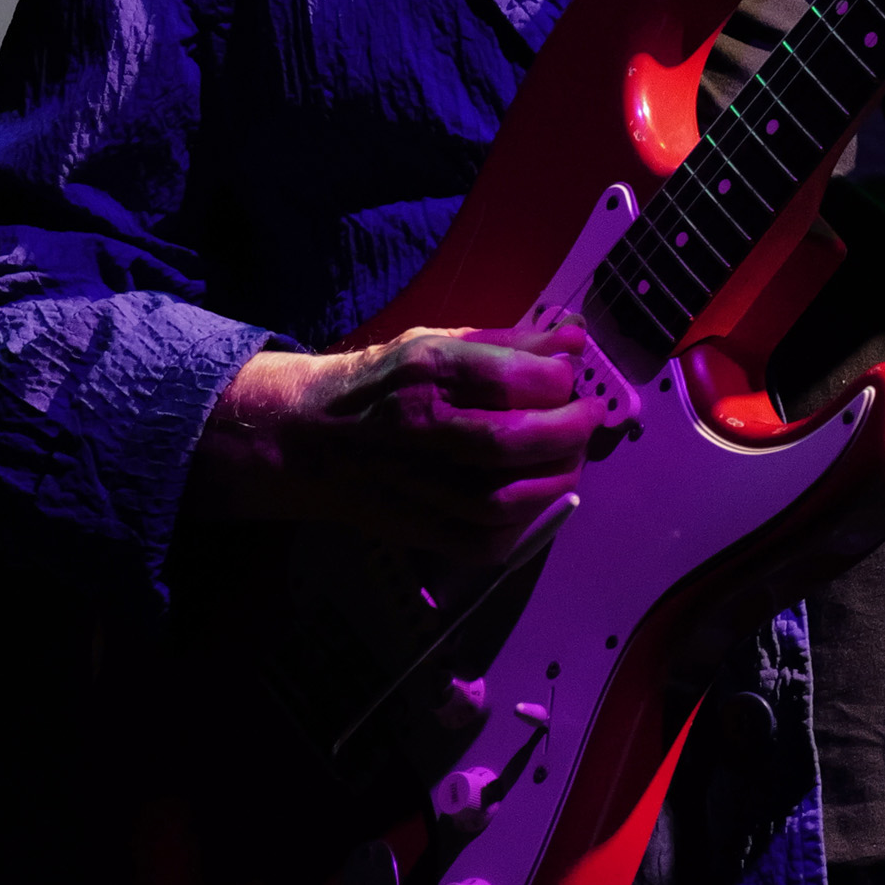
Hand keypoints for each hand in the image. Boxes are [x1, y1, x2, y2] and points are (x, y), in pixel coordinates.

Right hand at [190, 321, 598, 559]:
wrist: (299, 434)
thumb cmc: (381, 383)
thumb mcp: (436, 341)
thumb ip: (509, 342)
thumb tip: (575, 340)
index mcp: (427, 370)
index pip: (515, 379)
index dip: (561, 381)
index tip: (569, 380)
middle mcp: (419, 427)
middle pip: (513, 443)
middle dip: (570, 433)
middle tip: (585, 420)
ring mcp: (412, 484)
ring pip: (503, 501)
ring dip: (555, 482)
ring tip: (567, 460)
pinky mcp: (411, 527)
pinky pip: (480, 544)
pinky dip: (521, 530)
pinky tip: (532, 502)